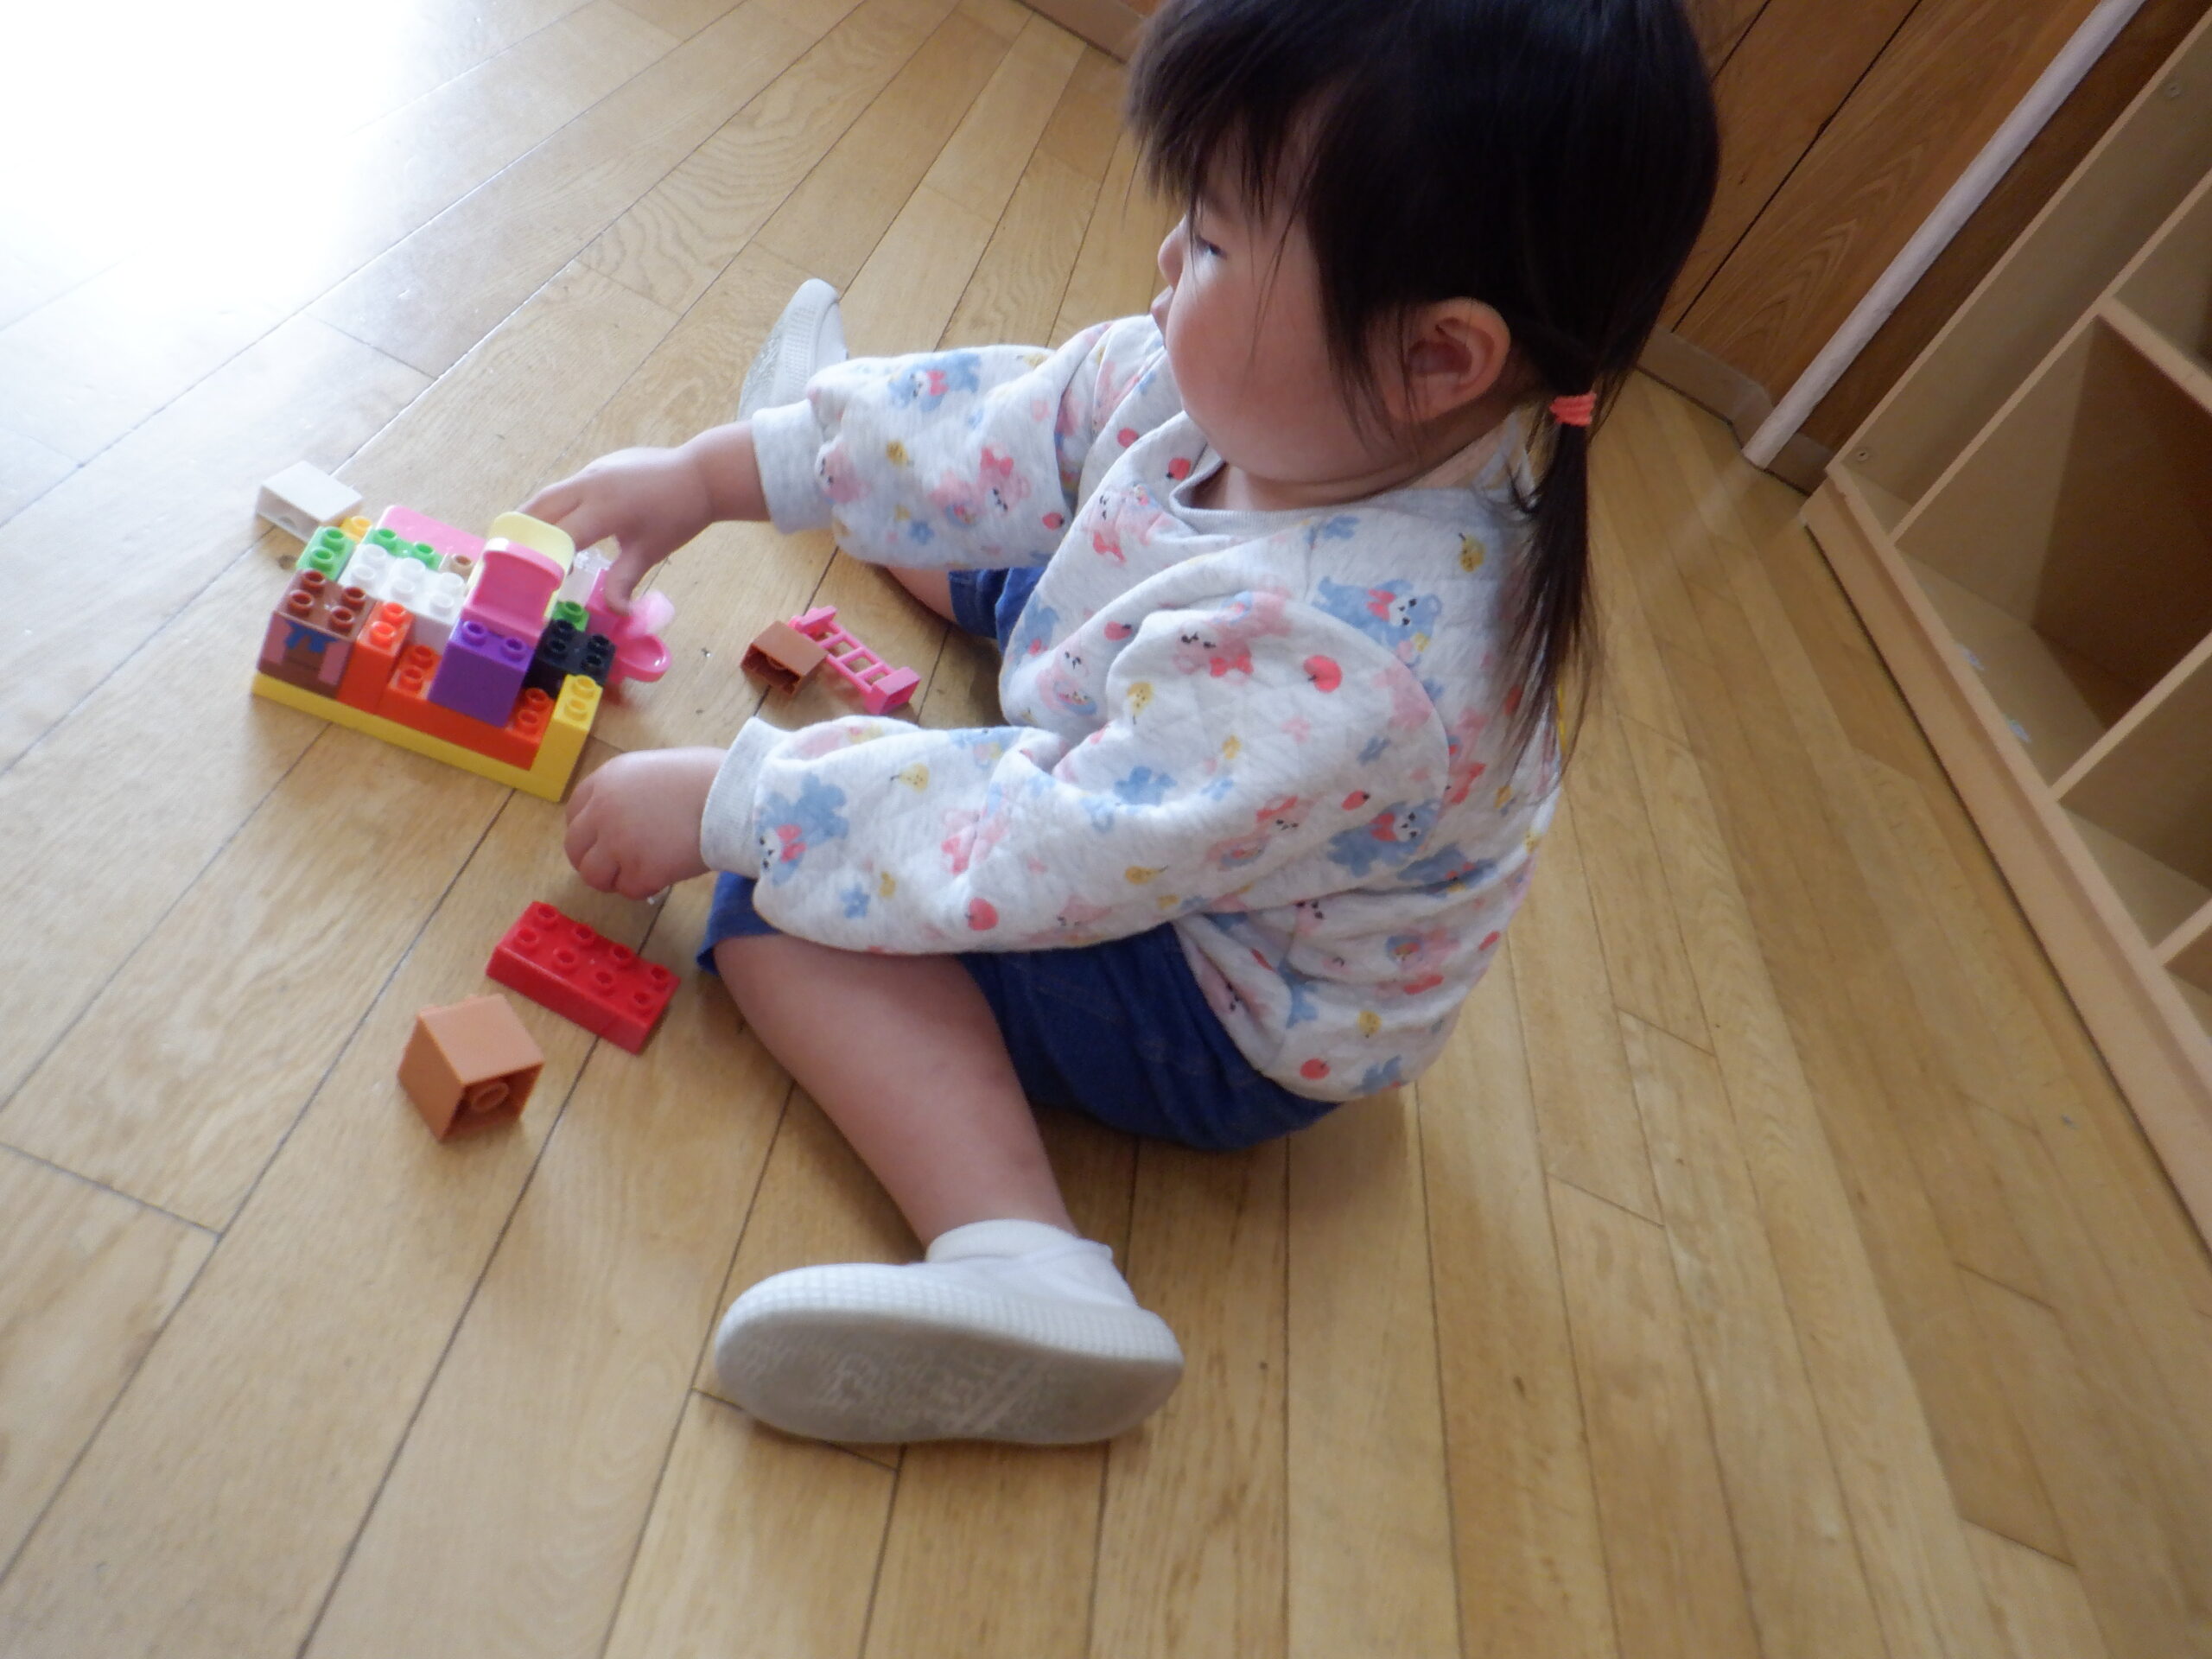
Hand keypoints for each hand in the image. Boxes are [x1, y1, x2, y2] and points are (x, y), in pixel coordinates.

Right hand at [521, 445, 713, 613]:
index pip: (559, 537)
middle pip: (541, 508)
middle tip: (505, 556)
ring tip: (522, 541)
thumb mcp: (650, 551)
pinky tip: (557, 525)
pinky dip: (556, 506)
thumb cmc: (677, 515)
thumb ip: (624, 580)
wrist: (701, 474)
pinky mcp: (598, 466)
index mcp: (603, 509)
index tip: (528, 579)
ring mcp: (592, 470)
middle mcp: (590, 484)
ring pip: (550, 494)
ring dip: (534, 516)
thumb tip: (615, 612)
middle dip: (522, 531)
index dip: (542, 559)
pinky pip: (568, 487)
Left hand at [565, 747, 725, 898]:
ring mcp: (619, 843)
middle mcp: (603, 811)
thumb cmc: (709, 776)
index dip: (588, 832)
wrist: (734, 796)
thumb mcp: (656, 768)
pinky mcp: (640, 871)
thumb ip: (632, 791)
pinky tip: (666, 875)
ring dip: (614, 879)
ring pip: (594, 876)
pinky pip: (631, 890)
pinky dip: (646, 887)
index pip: (574, 813)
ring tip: (639, 875)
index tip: (602, 842)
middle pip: (576, 848)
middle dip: (593, 861)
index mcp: (606, 780)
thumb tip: (633, 815)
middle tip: (616, 868)